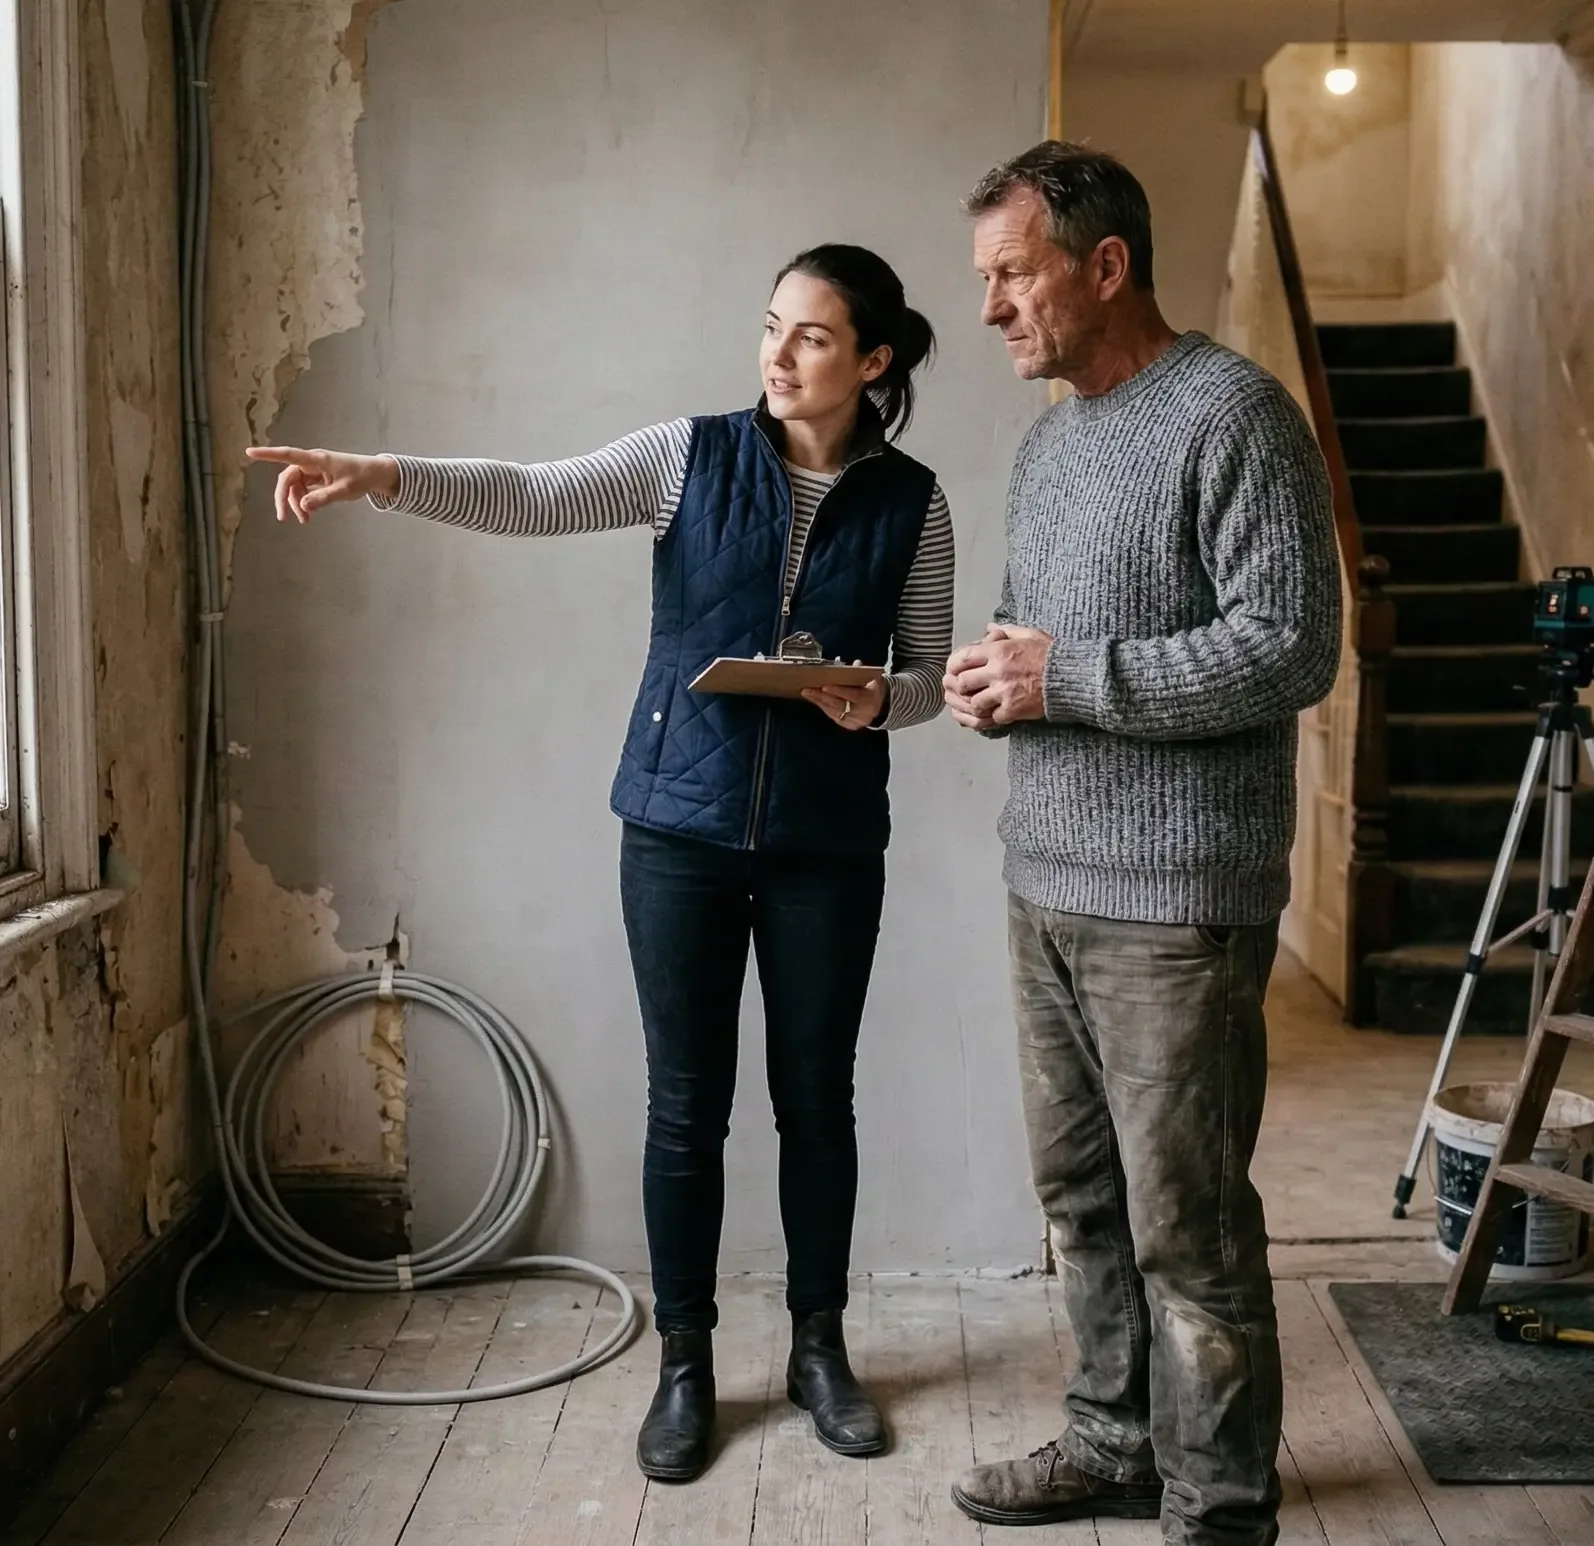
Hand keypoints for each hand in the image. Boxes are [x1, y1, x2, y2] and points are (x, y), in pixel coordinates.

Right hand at [245, 445, 399, 523]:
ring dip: (296, 504)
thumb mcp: (345, 490)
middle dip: (284, 498)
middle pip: (287, 479)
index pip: (288, 455)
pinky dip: (304, 502)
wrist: (376, 475)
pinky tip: (308, 514)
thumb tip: (303, 505)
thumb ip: (324, 498)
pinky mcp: (317, 478)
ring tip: (305, 520)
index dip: (268, 454)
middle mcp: (311, 463)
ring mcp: (313, 471)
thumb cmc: (362, 477)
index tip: (250, 452)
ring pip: (295, 487)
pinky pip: (303, 490)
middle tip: (283, 518)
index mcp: (317, 460)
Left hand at [803, 676, 885, 730]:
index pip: (853, 696)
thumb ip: (863, 672)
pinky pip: (835, 718)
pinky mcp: (851, 726)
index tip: (825, 687)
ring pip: (836, 713)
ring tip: (808, 694)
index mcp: (871, 699)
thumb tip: (856, 663)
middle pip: (840, 705)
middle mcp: (864, 713)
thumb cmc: (872, 689)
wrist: (883, 706)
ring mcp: (857, 721)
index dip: (839, 691)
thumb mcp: (872, 679)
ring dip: (820, 703)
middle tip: (808, 690)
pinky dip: (825, 709)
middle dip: (823, 697)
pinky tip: (816, 701)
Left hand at [943, 622, 1052, 726]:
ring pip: (975, 703)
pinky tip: (1001, 711)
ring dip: (978, 704)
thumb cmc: (1051, 655)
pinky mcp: (1013, 709)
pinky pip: (993, 717)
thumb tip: (989, 627)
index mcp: (998, 651)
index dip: (955, 666)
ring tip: (985, 702)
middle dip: (964, 687)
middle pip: (963, 682)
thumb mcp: (1029, 635)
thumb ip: (1006, 630)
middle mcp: (998, 671)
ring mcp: (1004, 692)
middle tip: (969, 689)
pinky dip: (996, 716)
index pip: (962, 658)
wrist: (1071, 677)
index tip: (956, 671)